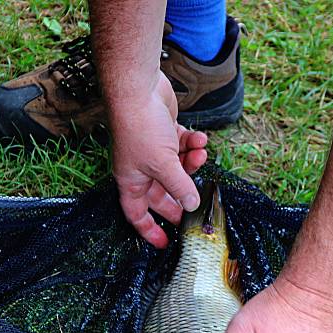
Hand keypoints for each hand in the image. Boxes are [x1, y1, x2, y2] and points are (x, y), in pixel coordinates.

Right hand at [110, 71, 207, 247]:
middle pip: (163, 193)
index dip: (149, 230)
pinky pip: (183, 146)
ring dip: (193, 163)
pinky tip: (200, 139)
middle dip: (182, 196)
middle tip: (199, 205)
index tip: (164, 243)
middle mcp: (141, 168)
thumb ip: (180, 188)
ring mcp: (153, 150)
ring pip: (178, 168)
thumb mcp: (164, 165)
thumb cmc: (140, 127)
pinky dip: (193, 144)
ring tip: (200, 154)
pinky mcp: (165, 132)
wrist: (138, 88)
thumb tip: (191, 206)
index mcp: (132, 181)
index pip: (137, 214)